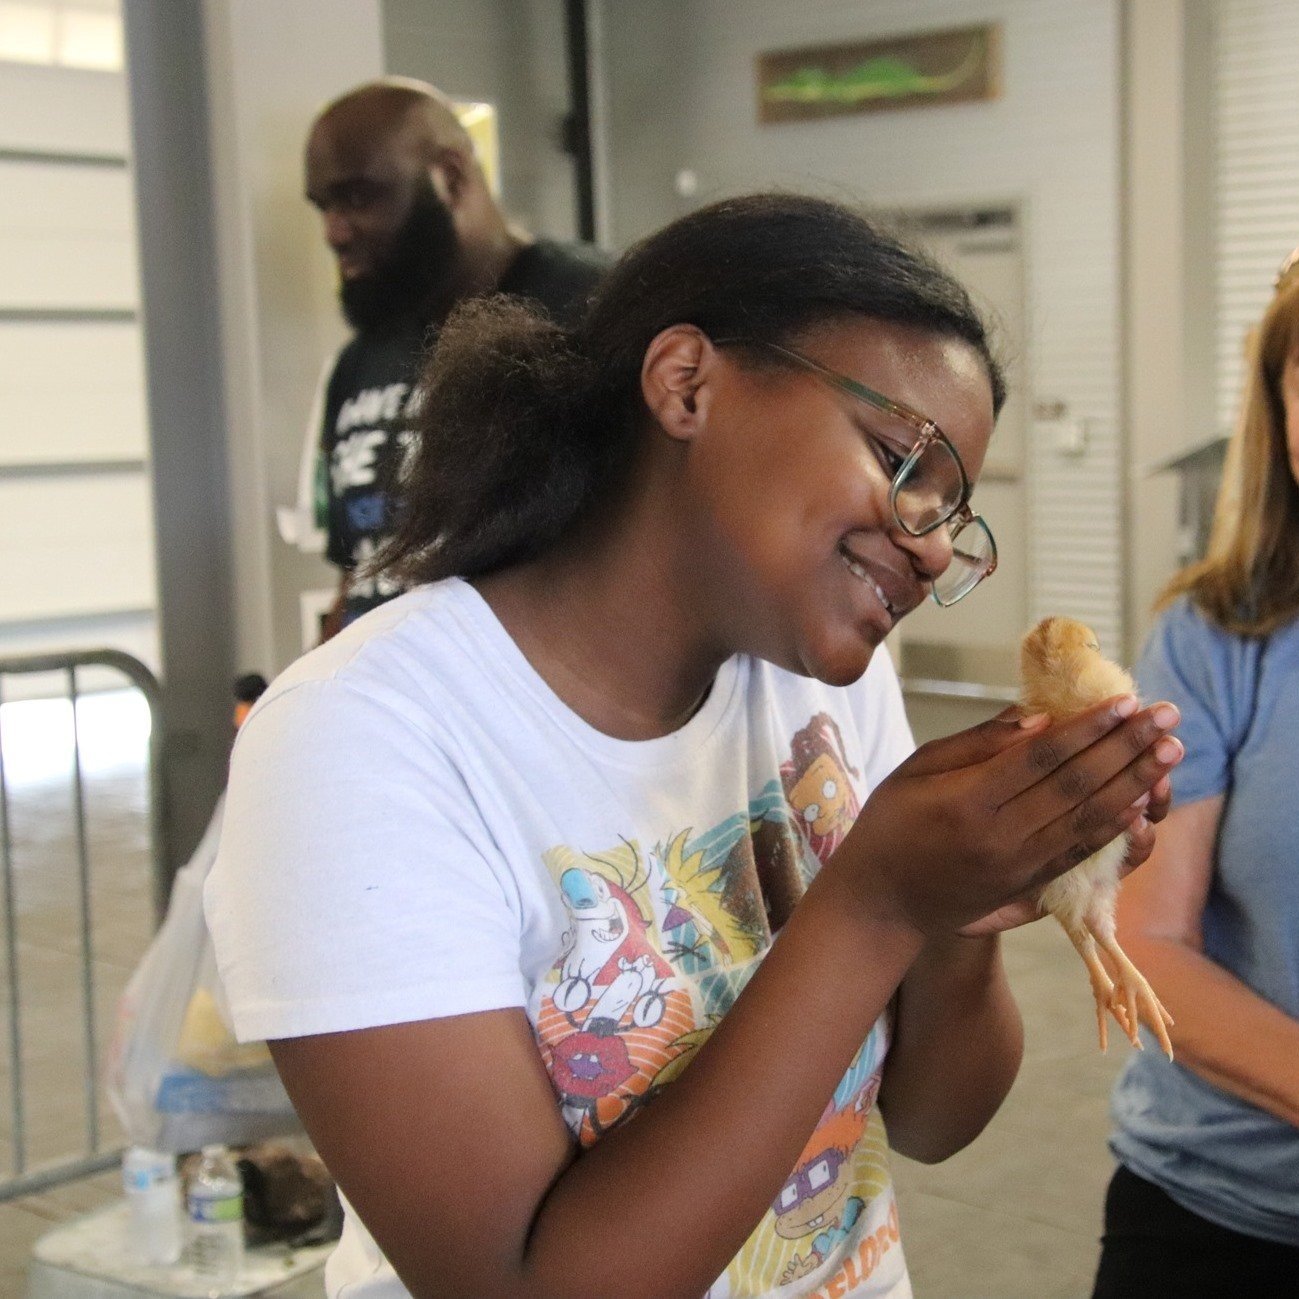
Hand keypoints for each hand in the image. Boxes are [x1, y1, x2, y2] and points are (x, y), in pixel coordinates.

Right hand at [835, 700, 1182, 938]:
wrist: (880, 905)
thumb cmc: (888, 825)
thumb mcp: (914, 770)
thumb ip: (976, 743)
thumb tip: (1038, 717)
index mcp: (967, 802)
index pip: (1042, 758)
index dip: (1088, 728)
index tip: (1125, 700)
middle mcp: (1000, 837)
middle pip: (1076, 786)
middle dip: (1127, 747)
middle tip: (1168, 715)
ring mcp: (1017, 867)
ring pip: (1089, 820)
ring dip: (1135, 783)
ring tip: (1170, 751)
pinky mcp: (1028, 887)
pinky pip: (1081, 852)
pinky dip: (1116, 826)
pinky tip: (1142, 801)